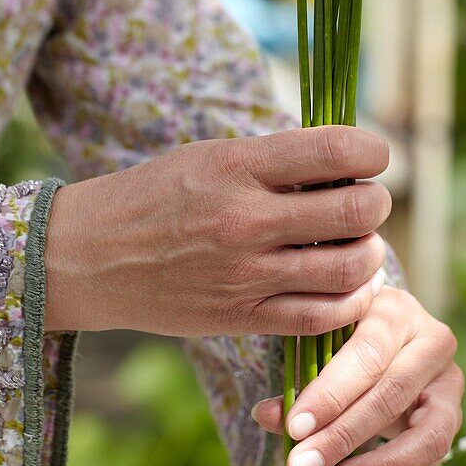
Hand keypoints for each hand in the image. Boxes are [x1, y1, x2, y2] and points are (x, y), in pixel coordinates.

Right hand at [44, 126, 390, 336]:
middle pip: (358, 211)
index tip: (373, 156)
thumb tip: (351, 162)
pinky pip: (323, 316)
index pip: (337, 149)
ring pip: (351, 267)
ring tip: (359, 246)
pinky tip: (349, 286)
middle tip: (366, 203)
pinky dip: (352, 300)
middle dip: (376, 204)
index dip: (374, 150)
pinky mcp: (242, 317)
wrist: (90, 258)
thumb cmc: (156, 197)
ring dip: (370, 254)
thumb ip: (276, 160)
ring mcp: (245, 274)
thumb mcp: (210, 157)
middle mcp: (245, 220)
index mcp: (237, 166)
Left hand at [251, 286, 463, 465]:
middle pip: (393, 394)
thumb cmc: (346, 337)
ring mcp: (450, 382)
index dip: (331, 394)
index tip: (294, 428)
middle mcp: (433, 342)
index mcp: (396, 311)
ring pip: (427, 434)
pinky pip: (429, 460)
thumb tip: (266, 415)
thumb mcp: (320, 345)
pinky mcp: (453, 417)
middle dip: (344, 435)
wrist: (389, 337)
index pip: (368, 354)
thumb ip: (297, 379)